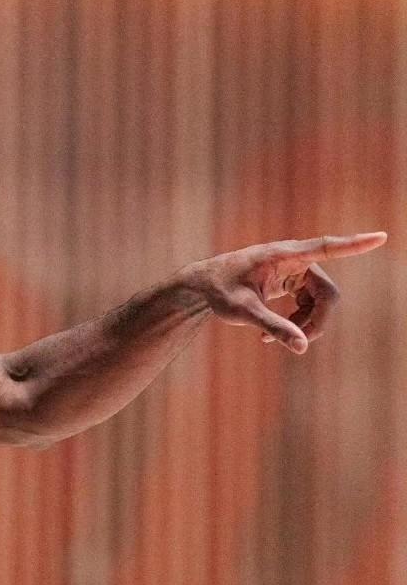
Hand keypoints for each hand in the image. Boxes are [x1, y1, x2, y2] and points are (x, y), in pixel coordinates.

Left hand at [180, 232, 386, 354]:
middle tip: (300, 343)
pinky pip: (308, 304)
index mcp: (283, 255)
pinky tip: (270, 335)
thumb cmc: (220, 292)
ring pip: (319, 301)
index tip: (381, 236)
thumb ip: (274, 327)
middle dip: (317, 321)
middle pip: (327, 293)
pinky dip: (296, 321)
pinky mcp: (292, 281)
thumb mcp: (244, 312)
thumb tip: (303, 347)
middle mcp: (294, 259)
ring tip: (270, 338)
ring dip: (304, 324)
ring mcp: (295, 270)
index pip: (326, 247)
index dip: (355, 245)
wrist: (203, 286)